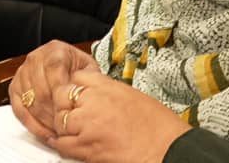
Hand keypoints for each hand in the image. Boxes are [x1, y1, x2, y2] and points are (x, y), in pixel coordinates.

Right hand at [9, 40, 98, 140]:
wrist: (69, 68)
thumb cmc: (80, 70)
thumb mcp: (89, 70)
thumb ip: (86, 79)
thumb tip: (78, 93)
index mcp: (55, 50)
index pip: (53, 69)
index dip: (60, 92)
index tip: (69, 109)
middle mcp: (35, 58)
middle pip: (41, 89)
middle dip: (54, 112)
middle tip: (66, 126)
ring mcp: (23, 73)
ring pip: (30, 102)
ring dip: (45, 120)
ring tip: (59, 132)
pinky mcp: (15, 88)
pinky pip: (19, 110)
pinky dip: (32, 124)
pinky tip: (45, 133)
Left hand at [48, 69, 190, 162]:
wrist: (168, 150)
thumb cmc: (159, 126)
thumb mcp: (134, 96)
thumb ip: (110, 92)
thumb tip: (98, 95)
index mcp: (107, 87)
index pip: (77, 77)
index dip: (76, 86)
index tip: (77, 94)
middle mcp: (94, 102)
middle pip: (62, 96)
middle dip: (64, 104)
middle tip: (71, 113)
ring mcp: (87, 125)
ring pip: (60, 120)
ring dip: (63, 124)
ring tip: (71, 130)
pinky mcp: (86, 148)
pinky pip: (62, 143)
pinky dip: (60, 143)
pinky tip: (64, 143)